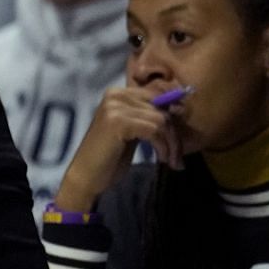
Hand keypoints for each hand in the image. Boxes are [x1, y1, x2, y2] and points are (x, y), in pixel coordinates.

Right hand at [56, 84, 183, 212]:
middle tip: (177, 158)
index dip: (173, 117)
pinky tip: (161, 159)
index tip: (178, 141)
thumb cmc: (111, 156)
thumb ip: (149, 117)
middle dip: (174, 134)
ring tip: (171, 161)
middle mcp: (115, 94)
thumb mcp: (133, 131)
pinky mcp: (118, 121)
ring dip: (171, 144)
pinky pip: (154, 130)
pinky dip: (163, 146)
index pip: (158, 96)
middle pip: (162, 107)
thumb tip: (180, 107)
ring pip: (161, 119)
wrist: (87, 175)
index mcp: (118, 93)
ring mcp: (115, 107)